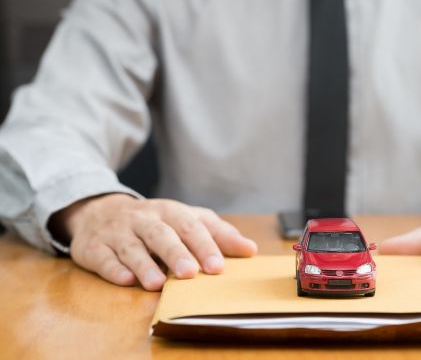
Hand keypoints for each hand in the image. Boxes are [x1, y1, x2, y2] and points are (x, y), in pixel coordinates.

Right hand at [50, 193, 257, 290]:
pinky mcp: (93, 247)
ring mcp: (117, 232)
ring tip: (158, 283)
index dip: (204, 245)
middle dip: (175, 253)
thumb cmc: (155, 221)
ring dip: (144, 265)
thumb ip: (218, 234)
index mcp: (170, 211)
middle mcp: (143, 219)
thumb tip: (251, 250)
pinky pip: (103, 258)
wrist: (100, 211)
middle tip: (190, 273)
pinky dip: (114, 269)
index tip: (217, 267)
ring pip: (131, 247)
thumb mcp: (187, 220)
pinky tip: (125, 280)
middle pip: (160, 234)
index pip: (189, 225)